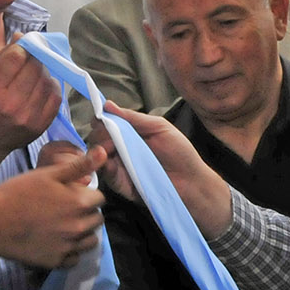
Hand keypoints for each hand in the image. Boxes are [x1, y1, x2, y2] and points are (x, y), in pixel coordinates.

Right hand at [0, 43, 61, 185]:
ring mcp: (28, 117)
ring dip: (43, 72)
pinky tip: (41, 86)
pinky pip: (55, 97)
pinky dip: (51, 87)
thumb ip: (1, 56)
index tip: (19, 51)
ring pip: (47, 80)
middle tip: (28, 60)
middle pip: (35, 67)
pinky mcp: (40, 126)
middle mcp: (11, 104)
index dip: (20, 49)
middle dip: (33, 59)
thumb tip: (22, 36)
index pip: (17, 57)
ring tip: (33, 74)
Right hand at [0, 143, 108, 266]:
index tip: (70, 193)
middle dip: (86, 212)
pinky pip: (75, 258)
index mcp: (80, 203)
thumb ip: (79, 165)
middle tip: (65, 208)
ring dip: (83, 232)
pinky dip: (70, 251)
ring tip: (63, 225)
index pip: (100, 198)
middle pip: (97, 219)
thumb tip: (104, 152)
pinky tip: (56, 241)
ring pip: (90, 241)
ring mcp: (68, 247)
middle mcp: (79, 227)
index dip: (86, 193)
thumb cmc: (17, 192)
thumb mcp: (48, 174)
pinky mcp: (56, 262)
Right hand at [98, 102, 233, 235]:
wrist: (191, 180)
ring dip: (99, 148)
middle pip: (97, 139)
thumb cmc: (179, 152)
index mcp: (129, 134)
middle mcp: (120, 150)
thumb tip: (108, 105)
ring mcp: (119, 167)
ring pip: (97, 156)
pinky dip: (104, 165)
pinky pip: (106, 174)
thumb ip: (134, 117)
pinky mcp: (120, 184)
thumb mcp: (158, 127)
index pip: (106, 124)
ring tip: (108, 146)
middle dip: (100, 133)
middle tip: (107, 133)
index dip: (101, 120)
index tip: (100, 117)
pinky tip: (108, 159)